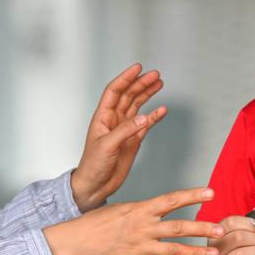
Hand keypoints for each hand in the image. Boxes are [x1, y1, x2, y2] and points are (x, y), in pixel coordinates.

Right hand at [44, 187, 223, 254]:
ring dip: (197, 252)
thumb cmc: (97, 223)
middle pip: (179, 227)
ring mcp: (141, 248)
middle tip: (221, 229)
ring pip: (175, 250)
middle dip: (202, 228)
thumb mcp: (122, 208)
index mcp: (140, 210)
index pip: (172, 199)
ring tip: (215, 254)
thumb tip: (162, 206)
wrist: (77, 242)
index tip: (211, 193)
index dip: (192, 195)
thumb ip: (144, 209)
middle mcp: (143, 228)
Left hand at [71, 63, 166, 211]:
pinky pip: (146, 124)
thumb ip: (126, 130)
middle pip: (129, 95)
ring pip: (138, 106)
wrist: (95, 185)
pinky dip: (154, 116)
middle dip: (141, 83)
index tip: (138, 68)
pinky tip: (162, 109)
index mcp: (103, 117)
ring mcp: (125, 129)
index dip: (126, 78)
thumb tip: (143, 117)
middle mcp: (114, 120)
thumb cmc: (92, 165)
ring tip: (159, 83)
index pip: (115, 91)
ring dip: (148, 94)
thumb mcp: (107, 146)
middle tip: (155, 75)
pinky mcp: (133, 140)